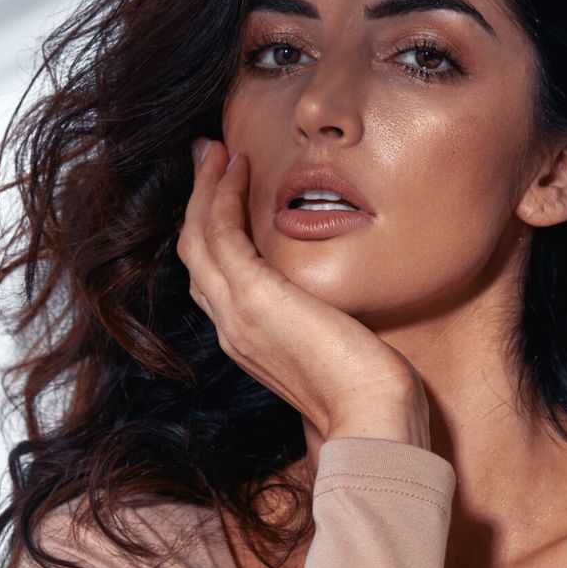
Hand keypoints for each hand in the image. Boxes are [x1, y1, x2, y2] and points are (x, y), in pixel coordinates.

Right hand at [176, 138, 430, 447]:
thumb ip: (323, 323)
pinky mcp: (253, 298)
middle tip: (208, 157)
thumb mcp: (335, 346)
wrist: (371, 417)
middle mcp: (231, 327)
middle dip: (198, 201)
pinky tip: (238, 166)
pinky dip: (220, 195)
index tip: (226, 192)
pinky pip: (220, 233)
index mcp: (249, 340)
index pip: (214, 278)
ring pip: (197, 238)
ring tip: (214, 151)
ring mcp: (236, 314)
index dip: (213, 232)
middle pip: (195, 253)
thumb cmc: (368, 388)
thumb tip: (341, 306)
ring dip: (204, 188)